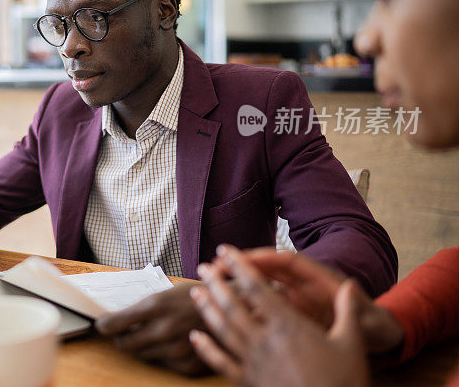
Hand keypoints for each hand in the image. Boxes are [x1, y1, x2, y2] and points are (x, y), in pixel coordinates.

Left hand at [95, 283, 207, 374]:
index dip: (104, 325)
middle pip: (125, 344)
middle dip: (121, 338)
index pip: (114, 324)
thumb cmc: (199, 296)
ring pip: (143, 355)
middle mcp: (163, 329)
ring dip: (142, 346)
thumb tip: (119, 318)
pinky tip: (173, 343)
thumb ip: (144, 308)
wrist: (234, 310)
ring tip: (152, 335)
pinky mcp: (187, 365)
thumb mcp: (168, 292)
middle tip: (123, 332)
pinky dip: (163, 355)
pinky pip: (164, 364)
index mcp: (155, 306)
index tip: (102, 325)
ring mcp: (175, 350)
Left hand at [190, 246, 370, 386]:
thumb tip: (352, 286)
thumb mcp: (351, 344)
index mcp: (288, 326)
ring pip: (223, 329)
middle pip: (232, 305)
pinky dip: (206, 349)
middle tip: (203, 267)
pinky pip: (220, 363)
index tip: (226, 251)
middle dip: (216, 283)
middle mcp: (265, 340)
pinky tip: (195, 338)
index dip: (239, 267)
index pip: (257, 288)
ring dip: (207, 309)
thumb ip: (348, 312)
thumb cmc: (343, 382)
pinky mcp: (247, 382)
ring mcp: (253, 362)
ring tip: (195, 292)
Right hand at [219, 247, 403, 353]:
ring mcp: (296, 298)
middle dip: (242, 265)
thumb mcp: (365, 316)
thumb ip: (354, 304)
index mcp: (319, 279)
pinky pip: (265, 305)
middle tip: (216, 263)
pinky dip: (247, 305)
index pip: (287, 262)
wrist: (377, 334)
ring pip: (262, 286)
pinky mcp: (292, 313)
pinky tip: (227, 310)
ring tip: (212, 282)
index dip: (263, 258)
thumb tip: (351, 289)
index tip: (241, 257)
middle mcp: (303, 284)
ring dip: (239, 282)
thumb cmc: (371, 323)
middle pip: (268, 269)